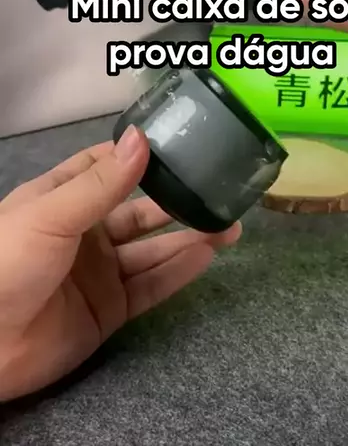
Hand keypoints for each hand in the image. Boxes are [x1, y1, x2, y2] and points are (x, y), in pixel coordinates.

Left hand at [0, 126, 240, 401]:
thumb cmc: (8, 262)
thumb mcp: (52, 214)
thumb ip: (102, 183)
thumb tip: (141, 137)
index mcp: (64, 200)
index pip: (106, 170)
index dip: (139, 157)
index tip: (180, 145)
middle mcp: (86, 233)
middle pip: (140, 214)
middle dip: (177, 203)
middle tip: (218, 193)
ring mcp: (100, 272)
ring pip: (153, 251)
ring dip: (189, 240)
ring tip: (228, 227)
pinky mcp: (110, 308)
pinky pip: (151, 286)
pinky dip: (179, 272)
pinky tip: (207, 256)